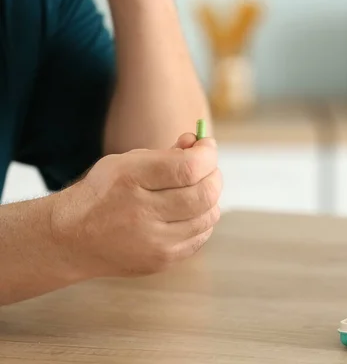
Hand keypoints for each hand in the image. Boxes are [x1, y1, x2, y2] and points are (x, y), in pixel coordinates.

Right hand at [50, 133, 221, 277]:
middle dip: (214, 176)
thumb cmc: (106, 192)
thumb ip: (167, 154)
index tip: (206, 146)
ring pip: (208, 217)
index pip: (188, 168)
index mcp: (131, 180)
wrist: (72, 239)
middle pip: (204, 194)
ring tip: (195, 191)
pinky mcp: (162, 260)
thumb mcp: (127, 162)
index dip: (207, 154)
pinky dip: (202, 220)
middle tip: (207, 169)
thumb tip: (201, 145)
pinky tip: (187, 213)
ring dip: (210, 199)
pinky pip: (200, 236)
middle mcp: (142, 214)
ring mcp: (154, 242)